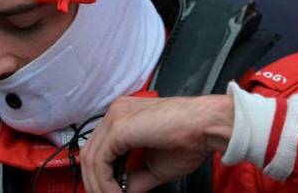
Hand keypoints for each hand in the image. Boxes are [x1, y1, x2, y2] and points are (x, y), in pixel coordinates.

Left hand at [81, 95, 233, 192]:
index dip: (100, 175)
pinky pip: (100, 160)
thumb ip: (134, 177)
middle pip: (90, 152)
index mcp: (123, 117)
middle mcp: (115, 113)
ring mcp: (115, 117)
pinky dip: (104, 182)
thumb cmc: (190, 139)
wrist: (208, 126)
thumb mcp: (154, 166)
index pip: (98, 148)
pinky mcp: (119, 126)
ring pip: (91, 157)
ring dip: (99, 185)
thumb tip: (121, 191)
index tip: (109, 192)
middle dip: (95, 183)